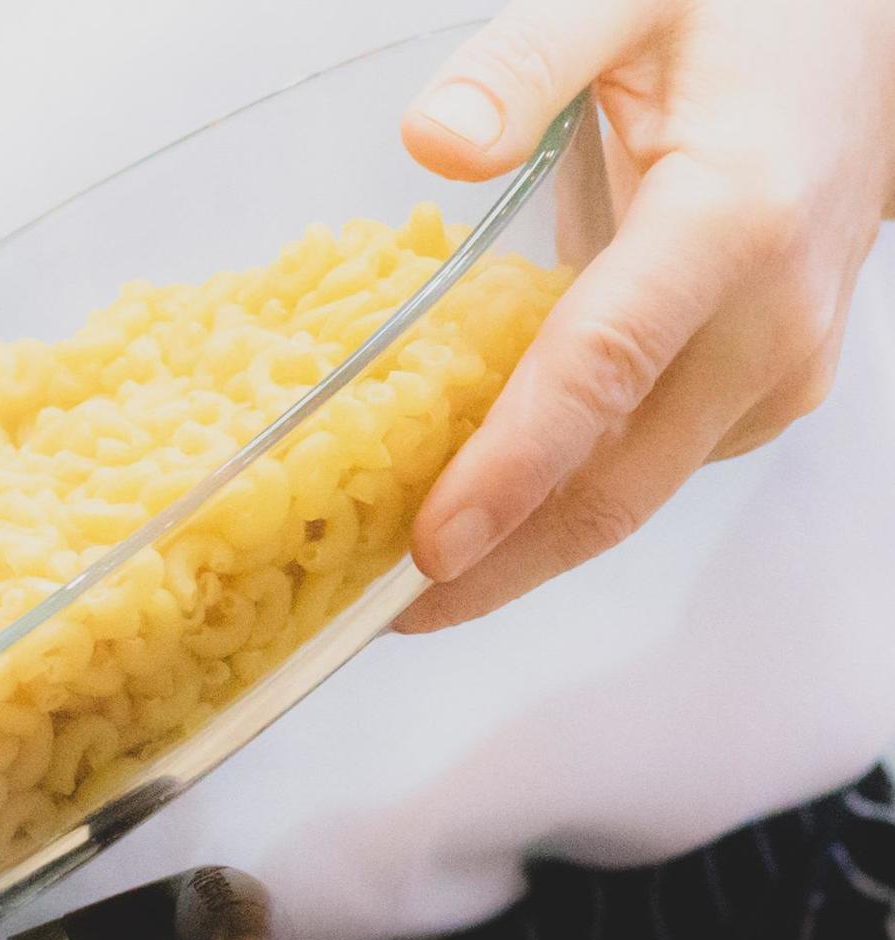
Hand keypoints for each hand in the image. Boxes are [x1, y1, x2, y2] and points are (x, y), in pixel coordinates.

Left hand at [395, 0, 894, 631]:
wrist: (868, 46)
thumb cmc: (752, 16)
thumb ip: (522, 63)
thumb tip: (433, 141)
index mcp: (733, 219)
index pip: (604, 369)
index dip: (512, 467)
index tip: (429, 544)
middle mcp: (770, 318)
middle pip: (618, 481)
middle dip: (495, 566)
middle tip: (367, 610)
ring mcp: (780, 370)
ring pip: (634, 497)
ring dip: (519, 553)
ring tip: (391, 590)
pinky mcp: (768, 396)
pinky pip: (649, 471)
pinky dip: (559, 508)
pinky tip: (471, 518)